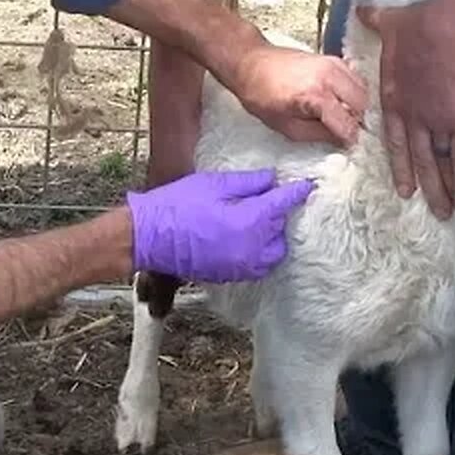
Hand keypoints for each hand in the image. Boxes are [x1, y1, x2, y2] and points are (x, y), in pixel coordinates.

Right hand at [126, 169, 314, 282]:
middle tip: (269, 200)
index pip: (283, 205)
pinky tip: (245, 239)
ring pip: (272, 253)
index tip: (307, 186)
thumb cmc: (177, 205)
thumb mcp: (213, 184)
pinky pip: (255, 265)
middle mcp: (251, 248)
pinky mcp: (229, 274)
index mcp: (250, 221)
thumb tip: (271, 180)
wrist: (148, 237)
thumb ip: (247, 183)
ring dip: (270, 238)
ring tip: (258, 222)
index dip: (296, 193)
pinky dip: (257, 253)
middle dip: (279, 216)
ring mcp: (240, 265)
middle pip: (281, 231)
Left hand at [224, 41, 368, 147]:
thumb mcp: (287, 127)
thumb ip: (318, 134)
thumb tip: (341, 139)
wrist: (250, 64)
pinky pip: (355, 76)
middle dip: (356, 119)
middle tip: (344, 129)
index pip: (347, 122)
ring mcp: (332, 63)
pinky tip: (339, 98)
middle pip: (362, 104)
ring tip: (341, 114)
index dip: (349, 138)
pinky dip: (352, 89)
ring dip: (356, 104)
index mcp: (315, 95)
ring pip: (363, 88)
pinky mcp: (332, 58)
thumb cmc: (261, 95)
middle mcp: (328, 76)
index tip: (348, 145)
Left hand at [358, 2, 454, 219]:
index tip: (397, 176)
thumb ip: (376, 21)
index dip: (396, 158)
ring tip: (444, 212)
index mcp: (396, 99)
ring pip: (436, 165)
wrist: (448, 31)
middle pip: (413, 157)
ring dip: (440, 190)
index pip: (393, 136)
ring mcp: (436, 124)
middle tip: (414, 201)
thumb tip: (362, 9)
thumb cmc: (421, 26)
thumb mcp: (391, 22)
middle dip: (416, 182)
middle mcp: (413, 118)